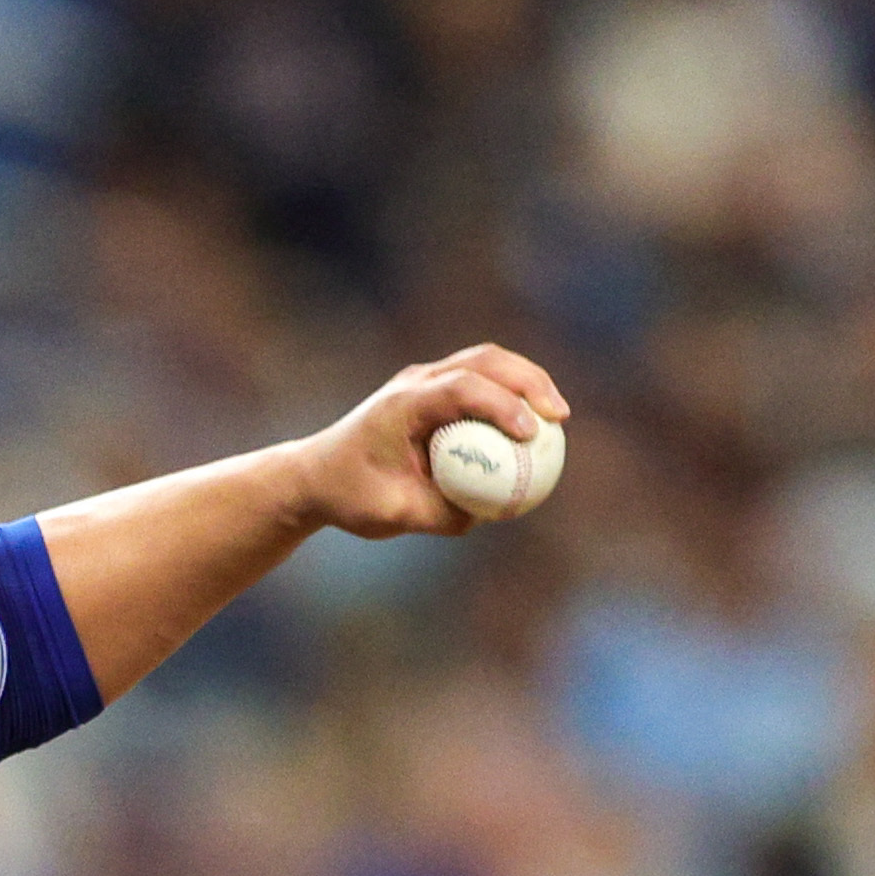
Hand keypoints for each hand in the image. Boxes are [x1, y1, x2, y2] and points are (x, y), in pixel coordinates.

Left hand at [293, 348, 571, 540]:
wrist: (315, 476)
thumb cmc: (348, 496)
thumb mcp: (392, 515)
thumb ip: (439, 515)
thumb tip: (488, 514)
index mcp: (402, 404)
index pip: (461, 388)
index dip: (501, 405)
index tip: (530, 434)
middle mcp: (415, 382)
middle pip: (484, 360)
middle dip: (529, 381)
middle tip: (560, 416)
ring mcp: (424, 381)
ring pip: (485, 362)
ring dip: (525, 380)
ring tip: (557, 415)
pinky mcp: (433, 391)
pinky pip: (479, 383)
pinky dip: (509, 394)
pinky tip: (533, 425)